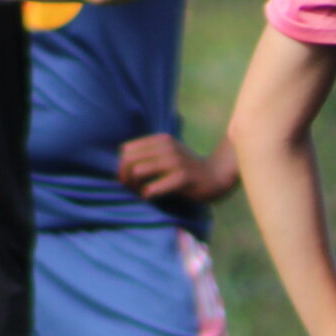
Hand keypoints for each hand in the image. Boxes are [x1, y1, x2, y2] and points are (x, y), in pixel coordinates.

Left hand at [117, 133, 237, 206]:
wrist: (215, 176)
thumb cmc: (186, 168)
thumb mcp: (168, 153)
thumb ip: (148, 154)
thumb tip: (120, 166)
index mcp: (161, 139)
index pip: (126, 150)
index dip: (123, 166)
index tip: (130, 178)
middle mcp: (167, 147)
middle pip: (128, 160)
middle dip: (125, 177)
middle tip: (132, 187)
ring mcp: (175, 161)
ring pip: (136, 172)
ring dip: (134, 186)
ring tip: (141, 191)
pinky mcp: (181, 178)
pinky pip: (152, 188)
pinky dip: (147, 194)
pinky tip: (151, 196)